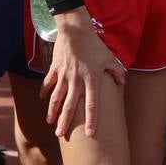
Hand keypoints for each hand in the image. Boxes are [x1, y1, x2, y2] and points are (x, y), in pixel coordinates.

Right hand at [40, 9, 125, 138]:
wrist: (75, 30)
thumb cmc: (94, 44)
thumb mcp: (109, 57)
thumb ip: (116, 71)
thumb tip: (122, 81)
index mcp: (91, 80)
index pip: (92, 105)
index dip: (91, 121)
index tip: (89, 134)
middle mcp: (76, 81)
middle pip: (70, 106)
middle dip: (64, 122)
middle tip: (60, 134)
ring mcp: (64, 75)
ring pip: (56, 97)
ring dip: (52, 110)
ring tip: (50, 122)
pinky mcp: (55, 68)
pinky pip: (49, 82)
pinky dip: (45, 90)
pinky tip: (42, 98)